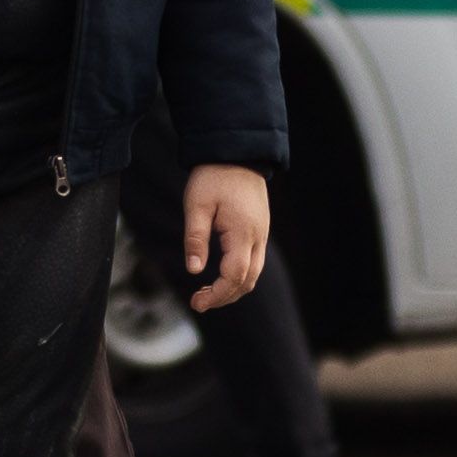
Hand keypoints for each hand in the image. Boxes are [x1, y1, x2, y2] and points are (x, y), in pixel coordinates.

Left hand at [182, 162, 273, 309]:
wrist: (237, 153)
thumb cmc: (214, 176)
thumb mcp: (196, 205)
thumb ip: (195, 239)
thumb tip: (194, 271)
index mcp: (243, 233)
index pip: (234, 276)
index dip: (216, 294)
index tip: (196, 303)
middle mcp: (257, 237)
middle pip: (247, 281)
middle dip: (224, 297)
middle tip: (197, 302)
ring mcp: (261, 234)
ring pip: (253, 274)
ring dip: (232, 289)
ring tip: (206, 292)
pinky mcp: (259, 230)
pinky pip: (254, 262)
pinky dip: (238, 276)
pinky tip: (219, 275)